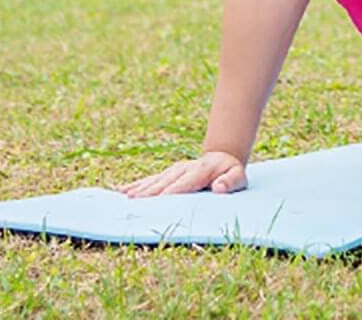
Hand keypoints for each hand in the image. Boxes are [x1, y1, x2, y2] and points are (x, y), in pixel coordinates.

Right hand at [115, 151, 246, 198]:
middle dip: (150, 192)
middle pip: (165, 182)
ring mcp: (174, 169)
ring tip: (125, 198)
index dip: (171, 191)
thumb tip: (218, 187)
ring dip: (140, 189)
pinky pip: (151, 179)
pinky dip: (137, 185)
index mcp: (200, 170)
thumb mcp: (238, 177)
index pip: (184, 183)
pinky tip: (123, 191)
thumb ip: (230, 182)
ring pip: (155, 180)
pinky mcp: (168, 173)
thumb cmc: (231, 172)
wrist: (223, 158)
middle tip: (134, 202)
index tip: (158, 200)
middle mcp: (184, 168)